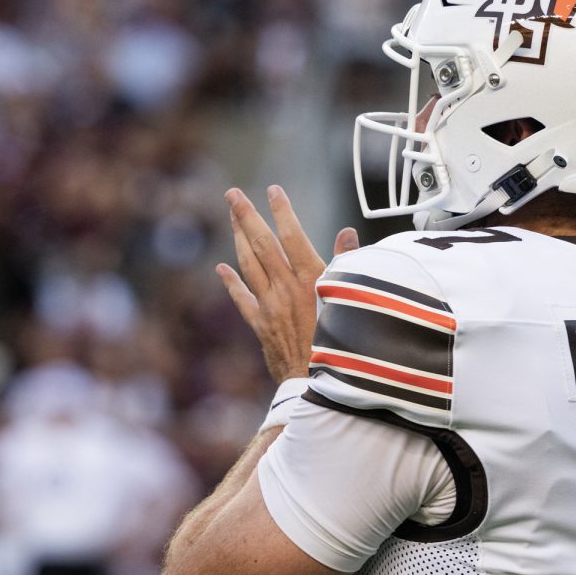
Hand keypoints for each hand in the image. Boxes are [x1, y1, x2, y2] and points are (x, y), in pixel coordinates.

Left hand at [217, 185, 359, 382]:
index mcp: (311, 280)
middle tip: (233, 194)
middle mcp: (286, 289)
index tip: (273, 189)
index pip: (293, 236)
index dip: (282, 211)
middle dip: (247, 216)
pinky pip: (243, 299)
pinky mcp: (262, 326)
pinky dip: (232, 283)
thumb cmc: (345, 344)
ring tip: (232, 218)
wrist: (321, 385)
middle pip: (262, 245)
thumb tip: (348, 233)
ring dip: (238, 239)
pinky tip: (222, 268)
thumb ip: (346, 264)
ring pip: (249, 266)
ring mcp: (271, 307)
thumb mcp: (353, 301)